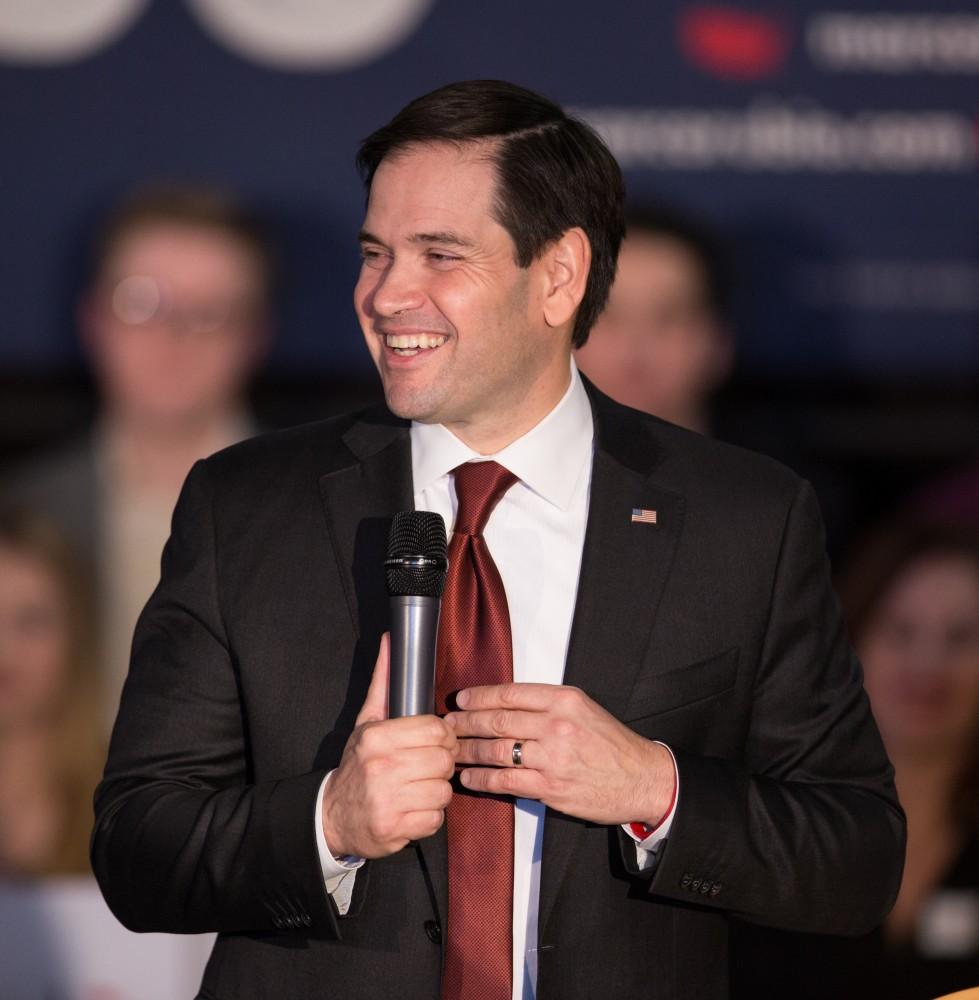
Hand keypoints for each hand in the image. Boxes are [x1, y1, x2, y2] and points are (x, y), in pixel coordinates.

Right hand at [322, 634, 456, 858]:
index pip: (437, 730)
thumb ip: (383, 683)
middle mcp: (382, 767)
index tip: (438, 741)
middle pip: (444, 760)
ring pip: (444, 790)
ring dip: (437, 790)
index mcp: (377, 737)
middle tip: (429, 765)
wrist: (332, 816)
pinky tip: (413, 807)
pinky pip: (436, 818)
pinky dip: (430, 815)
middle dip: (442, 763)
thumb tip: (391, 640)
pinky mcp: (395, 830)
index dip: (444, 736)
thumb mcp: (366, 722)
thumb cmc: (357, 765)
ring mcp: (388, 800)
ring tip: (419, 786)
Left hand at [448, 683, 674, 826]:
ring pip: (497, 752)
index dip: (480, 697)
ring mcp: (553, 758)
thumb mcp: (584, 708)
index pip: (510, 694)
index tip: (462, 700)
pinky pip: (506, 782)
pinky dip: (482, 780)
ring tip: (451, 752)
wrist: (641, 779)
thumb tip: (504, 703)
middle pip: (498, 721)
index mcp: (564, 701)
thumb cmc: (612, 744)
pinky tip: (469, 778)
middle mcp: (557, 726)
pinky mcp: (550, 788)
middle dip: (466, 723)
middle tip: (447, 725)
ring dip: (468, 751)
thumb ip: (547, 704)